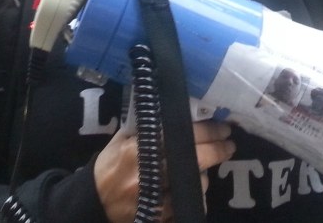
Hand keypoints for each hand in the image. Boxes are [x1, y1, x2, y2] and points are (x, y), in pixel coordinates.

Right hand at [93, 121, 235, 222]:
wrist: (93, 200)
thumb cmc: (110, 164)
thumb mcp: (123, 138)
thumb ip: (148, 126)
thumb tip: (178, 110)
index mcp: (140, 147)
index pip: (183, 134)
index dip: (208, 130)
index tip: (223, 127)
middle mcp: (150, 171)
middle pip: (196, 158)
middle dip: (218, 150)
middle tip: (229, 145)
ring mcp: (154, 196)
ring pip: (195, 183)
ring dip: (203, 175)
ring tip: (204, 168)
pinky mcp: (157, 215)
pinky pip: (187, 204)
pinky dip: (194, 196)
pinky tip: (195, 189)